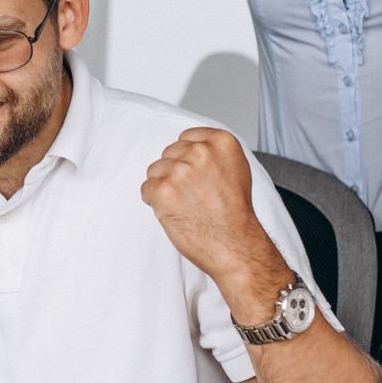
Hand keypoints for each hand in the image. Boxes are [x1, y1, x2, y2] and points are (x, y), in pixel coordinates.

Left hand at [140, 127, 286, 288]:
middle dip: (175, 173)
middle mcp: (200, 152)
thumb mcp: (235, 169)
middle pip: (169, 153)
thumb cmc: (235, 214)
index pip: (186, 137)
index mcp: (221, 142)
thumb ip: (213, 153)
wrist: (234, 244)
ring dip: (164, 188)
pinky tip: (175, 212)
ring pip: (155, 170)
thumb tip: (189, 148)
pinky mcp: (163, 190)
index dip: (187, 159)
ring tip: (185, 204)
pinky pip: (146, 189)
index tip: (196, 175)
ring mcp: (181, 170)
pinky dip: (154, 202)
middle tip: (193, 195)